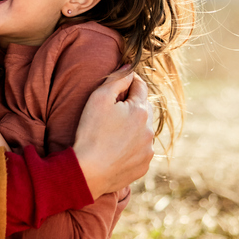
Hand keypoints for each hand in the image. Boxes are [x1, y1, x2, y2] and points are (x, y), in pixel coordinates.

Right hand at [74, 68, 154, 199]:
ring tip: (112, 133)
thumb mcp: (98, 99)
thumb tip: (130, 67)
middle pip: (144, 108)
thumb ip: (117, 79)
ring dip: (133, 127)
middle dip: (132, 106)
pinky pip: (141, 150)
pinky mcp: (144, 165)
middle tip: (111, 111)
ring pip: (143, 131)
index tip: (119, 85)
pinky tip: (115, 149)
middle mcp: (150, 129)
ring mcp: (148, 149)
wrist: (88, 171)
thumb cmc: (91, 132)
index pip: (140, 87)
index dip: (129, 82)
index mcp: (141, 110)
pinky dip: (131, 147)